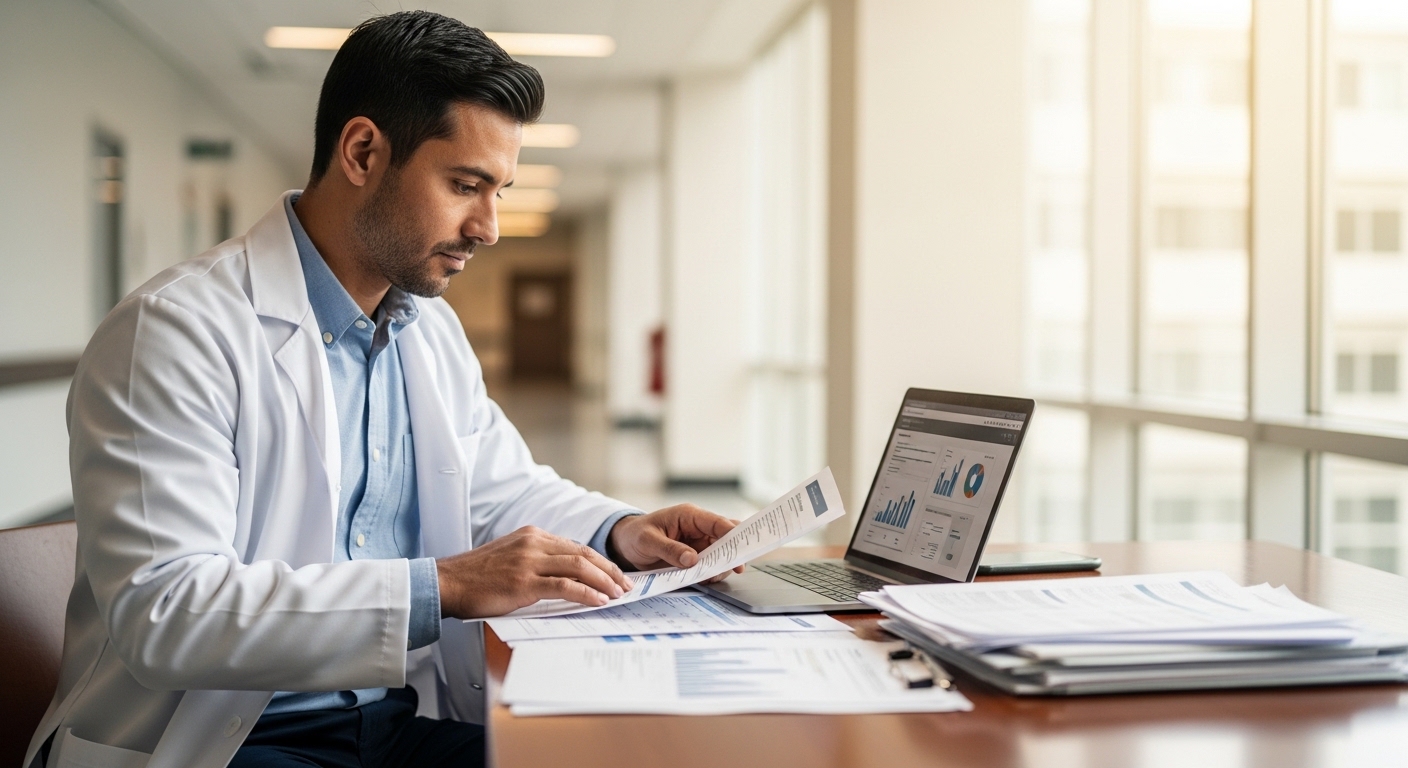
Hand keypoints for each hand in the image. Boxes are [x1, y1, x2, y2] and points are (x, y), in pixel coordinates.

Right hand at [436, 526, 633, 618]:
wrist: (448, 582)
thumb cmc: (478, 576)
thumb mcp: (511, 558)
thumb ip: (537, 560)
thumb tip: (567, 577)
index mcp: (533, 535)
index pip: (577, 546)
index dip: (601, 562)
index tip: (616, 575)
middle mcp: (534, 543)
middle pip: (584, 554)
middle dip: (609, 571)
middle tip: (626, 586)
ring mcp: (529, 561)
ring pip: (578, 566)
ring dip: (604, 582)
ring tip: (618, 595)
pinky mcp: (523, 582)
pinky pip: (564, 586)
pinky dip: (586, 593)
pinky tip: (599, 601)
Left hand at [607, 504, 745, 583]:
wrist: (625, 545)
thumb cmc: (635, 535)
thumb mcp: (648, 541)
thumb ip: (670, 549)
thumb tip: (693, 559)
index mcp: (689, 516)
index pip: (717, 523)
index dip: (732, 534)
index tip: (741, 549)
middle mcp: (698, 529)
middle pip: (726, 538)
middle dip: (733, 551)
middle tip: (737, 567)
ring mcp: (698, 544)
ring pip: (722, 553)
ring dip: (722, 565)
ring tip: (714, 577)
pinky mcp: (695, 558)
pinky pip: (711, 565)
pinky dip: (713, 573)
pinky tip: (708, 580)